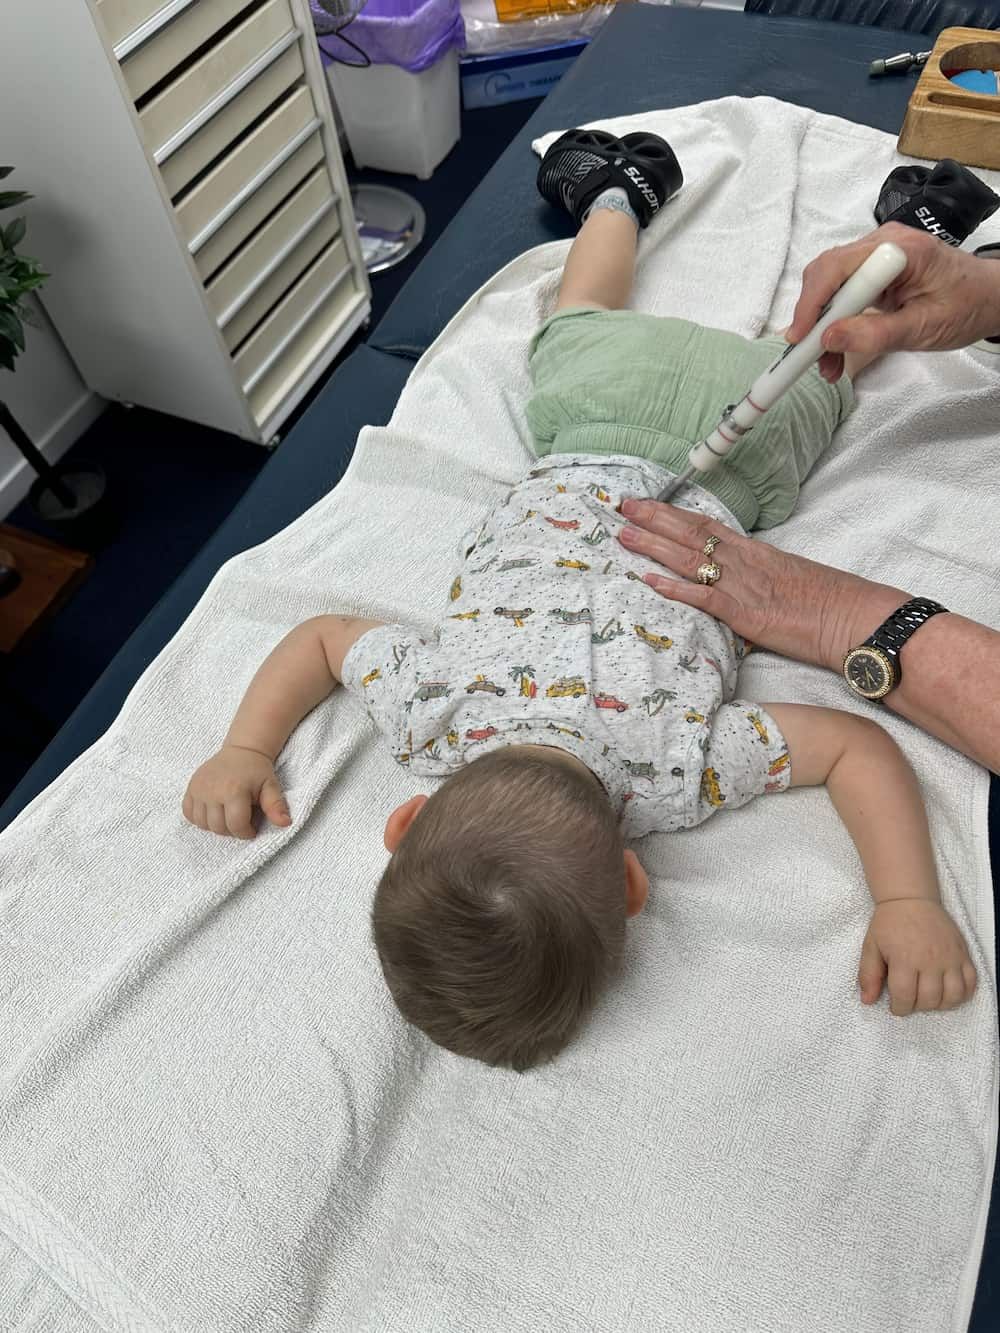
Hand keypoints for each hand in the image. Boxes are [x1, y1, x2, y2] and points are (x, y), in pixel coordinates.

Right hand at [182, 744, 291, 838]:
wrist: (241, 750)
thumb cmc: (257, 771)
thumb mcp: (271, 787)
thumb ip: (276, 806)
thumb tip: (285, 823)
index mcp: (234, 790)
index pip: (236, 826)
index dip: (246, 832)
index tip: (252, 827)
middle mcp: (212, 790)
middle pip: (218, 827)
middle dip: (232, 830)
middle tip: (242, 819)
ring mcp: (198, 789)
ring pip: (202, 824)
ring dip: (216, 825)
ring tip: (228, 815)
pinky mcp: (190, 788)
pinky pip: (188, 813)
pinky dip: (200, 818)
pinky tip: (213, 811)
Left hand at [618, 499, 906, 668]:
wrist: (858, 619)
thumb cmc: (833, 604)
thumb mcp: (792, 581)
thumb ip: (762, 579)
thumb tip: (742, 586)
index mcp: (758, 553)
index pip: (708, 527)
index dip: (674, 515)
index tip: (647, 505)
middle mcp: (746, 563)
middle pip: (692, 534)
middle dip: (654, 520)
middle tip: (622, 506)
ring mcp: (744, 587)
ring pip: (690, 559)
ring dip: (653, 546)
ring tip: (623, 534)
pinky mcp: (746, 614)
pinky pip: (703, 597)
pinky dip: (674, 587)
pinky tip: (649, 579)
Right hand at [787, 222, 999, 381]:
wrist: (988, 297)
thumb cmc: (965, 307)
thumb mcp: (923, 329)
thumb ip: (875, 335)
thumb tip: (829, 339)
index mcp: (900, 250)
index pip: (838, 267)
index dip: (812, 302)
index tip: (799, 338)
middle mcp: (882, 244)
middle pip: (826, 273)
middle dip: (812, 317)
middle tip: (809, 356)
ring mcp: (876, 256)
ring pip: (829, 286)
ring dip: (821, 325)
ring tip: (826, 363)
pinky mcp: (873, 272)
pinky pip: (842, 294)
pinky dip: (834, 322)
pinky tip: (836, 348)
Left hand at [858, 899, 977, 1015]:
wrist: (911, 899)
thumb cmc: (889, 923)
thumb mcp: (871, 946)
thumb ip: (869, 975)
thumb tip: (867, 1001)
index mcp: (905, 958)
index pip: (905, 997)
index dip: (899, 1008)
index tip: (896, 1006)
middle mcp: (930, 960)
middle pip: (929, 1000)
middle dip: (917, 1006)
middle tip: (910, 999)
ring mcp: (950, 957)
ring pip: (952, 996)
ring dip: (940, 1004)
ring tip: (928, 997)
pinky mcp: (963, 954)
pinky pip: (971, 983)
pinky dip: (963, 994)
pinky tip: (949, 992)